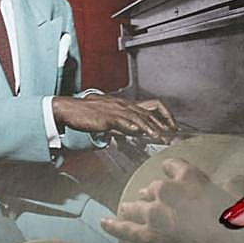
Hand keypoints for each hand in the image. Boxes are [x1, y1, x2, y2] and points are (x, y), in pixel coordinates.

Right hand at [52, 93, 176, 138]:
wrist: (70, 109)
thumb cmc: (89, 114)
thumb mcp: (111, 119)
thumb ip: (125, 125)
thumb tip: (137, 133)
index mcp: (127, 105)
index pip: (153, 105)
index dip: (166, 115)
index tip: (173, 127)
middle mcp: (124, 105)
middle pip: (149, 112)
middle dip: (163, 125)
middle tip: (173, 136)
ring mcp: (116, 110)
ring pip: (138, 117)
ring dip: (151, 128)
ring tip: (160, 137)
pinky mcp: (106, 117)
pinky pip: (121, 120)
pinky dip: (131, 126)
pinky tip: (138, 131)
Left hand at [101, 157, 238, 242]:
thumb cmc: (232, 225)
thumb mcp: (236, 198)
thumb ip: (234, 185)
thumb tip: (239, 178)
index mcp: (189, 179)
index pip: (174, 166)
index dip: (171, 169)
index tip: (169, 170)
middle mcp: (168, 193)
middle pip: (153, 187)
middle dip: (151, 192)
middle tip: (148, 195)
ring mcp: (155, 214)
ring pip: (137, 206)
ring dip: (132, 207)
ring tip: (127, 207)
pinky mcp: (147, 235)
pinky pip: (125, 229)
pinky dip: (114, 226)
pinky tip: (106, 223)